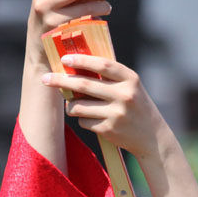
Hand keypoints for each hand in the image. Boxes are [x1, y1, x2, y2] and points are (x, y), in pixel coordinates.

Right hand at [26, 0, 120, 59]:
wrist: (38, 48)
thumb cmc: (51, 16)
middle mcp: (41, 3)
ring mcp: (48, 19)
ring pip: (79, 8)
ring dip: (99, 5)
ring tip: (109, 6)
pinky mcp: (56, 34)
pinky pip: (80, 23)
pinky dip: (93, 18)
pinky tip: (101, 16)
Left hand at [42, 53, 169, 160]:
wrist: (152, 137)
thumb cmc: (136, 106)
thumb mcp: (131, 87)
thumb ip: (110, 77)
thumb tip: (77, 65)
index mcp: (131, 79)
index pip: (103, 65)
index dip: (82, 60)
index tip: (65, 59)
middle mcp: (124, 95)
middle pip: (84, 84)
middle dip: (61, 81)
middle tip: (45, 79)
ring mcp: (116, 114)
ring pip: (79, 106)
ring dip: (70, 105)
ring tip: (73, 105)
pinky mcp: (109, 130)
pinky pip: (84, 121)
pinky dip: (82, 119)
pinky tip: (92, 120)